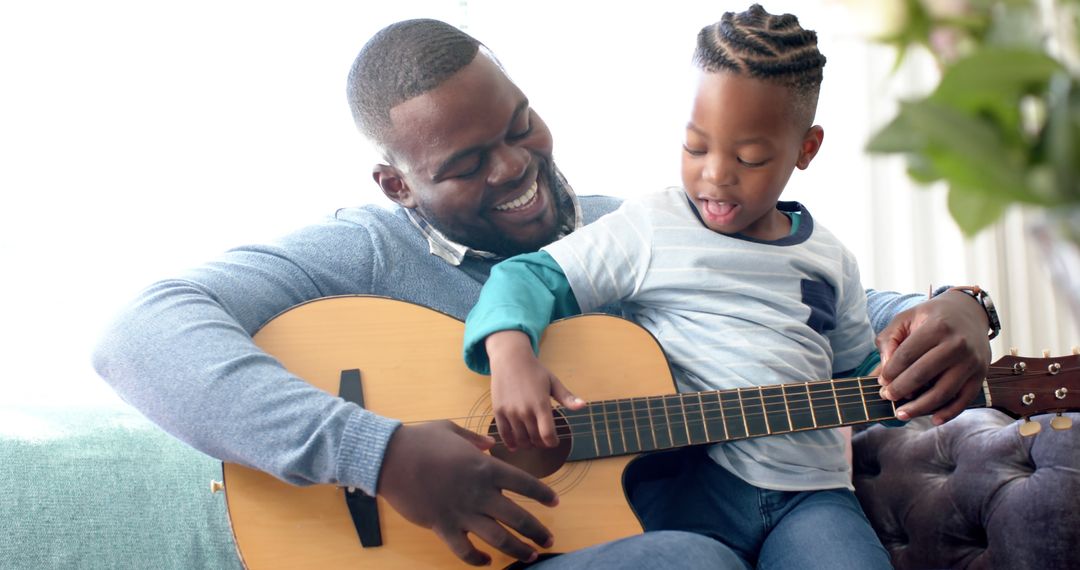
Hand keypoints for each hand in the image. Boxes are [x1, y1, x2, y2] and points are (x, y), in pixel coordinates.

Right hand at [378, 421, 558, 565]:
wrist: (390, 457)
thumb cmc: (420, 440)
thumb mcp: (451, 430)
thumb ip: (475, 439)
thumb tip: (490, 444)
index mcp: (485, 467)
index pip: (525, 484)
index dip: (543, 494)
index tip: (555, 502)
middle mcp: (479, 492)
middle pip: (519, 518)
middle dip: (538, 532)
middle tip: (549, 539)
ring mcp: (462, 512)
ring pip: (498, 539)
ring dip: (518, 550)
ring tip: (531, 556)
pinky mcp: (442, 527)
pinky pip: (464, 551)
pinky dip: (477, 560)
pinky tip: (486, 561)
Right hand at [486, 330, 585, 450]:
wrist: (510, 359)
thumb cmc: (534, 370)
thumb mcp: (553, 382)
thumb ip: (567, 397)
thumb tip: (583, 406)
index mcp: (541, 404)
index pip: (547, 435)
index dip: (552, 442)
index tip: (554, 441)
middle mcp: (525, 410)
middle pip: (534, 439)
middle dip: (541, 443)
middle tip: (543, 441)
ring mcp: (510, 412)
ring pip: (520, 439)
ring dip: (527, 444)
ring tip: (531, 442)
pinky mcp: (498, 411)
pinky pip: (504, 433)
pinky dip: (510, 443)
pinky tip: (515, 446)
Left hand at [875, 290, 991, 424]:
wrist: (969, 313)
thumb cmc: (932, 318)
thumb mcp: (906, 318)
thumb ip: (889, 339)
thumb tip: (884, 369)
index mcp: (937, 327)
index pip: (907, 355)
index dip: (890, 371)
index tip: (881, 381)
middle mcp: (957, 345)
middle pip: (922, 374)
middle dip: (900, 389)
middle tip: (886, 397)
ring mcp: (972, 362)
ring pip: (943, 392)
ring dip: (919, 408)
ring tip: (901, 414)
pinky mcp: (981, 376)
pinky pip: (964, 400)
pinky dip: (949, 413)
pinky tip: (933, 420)